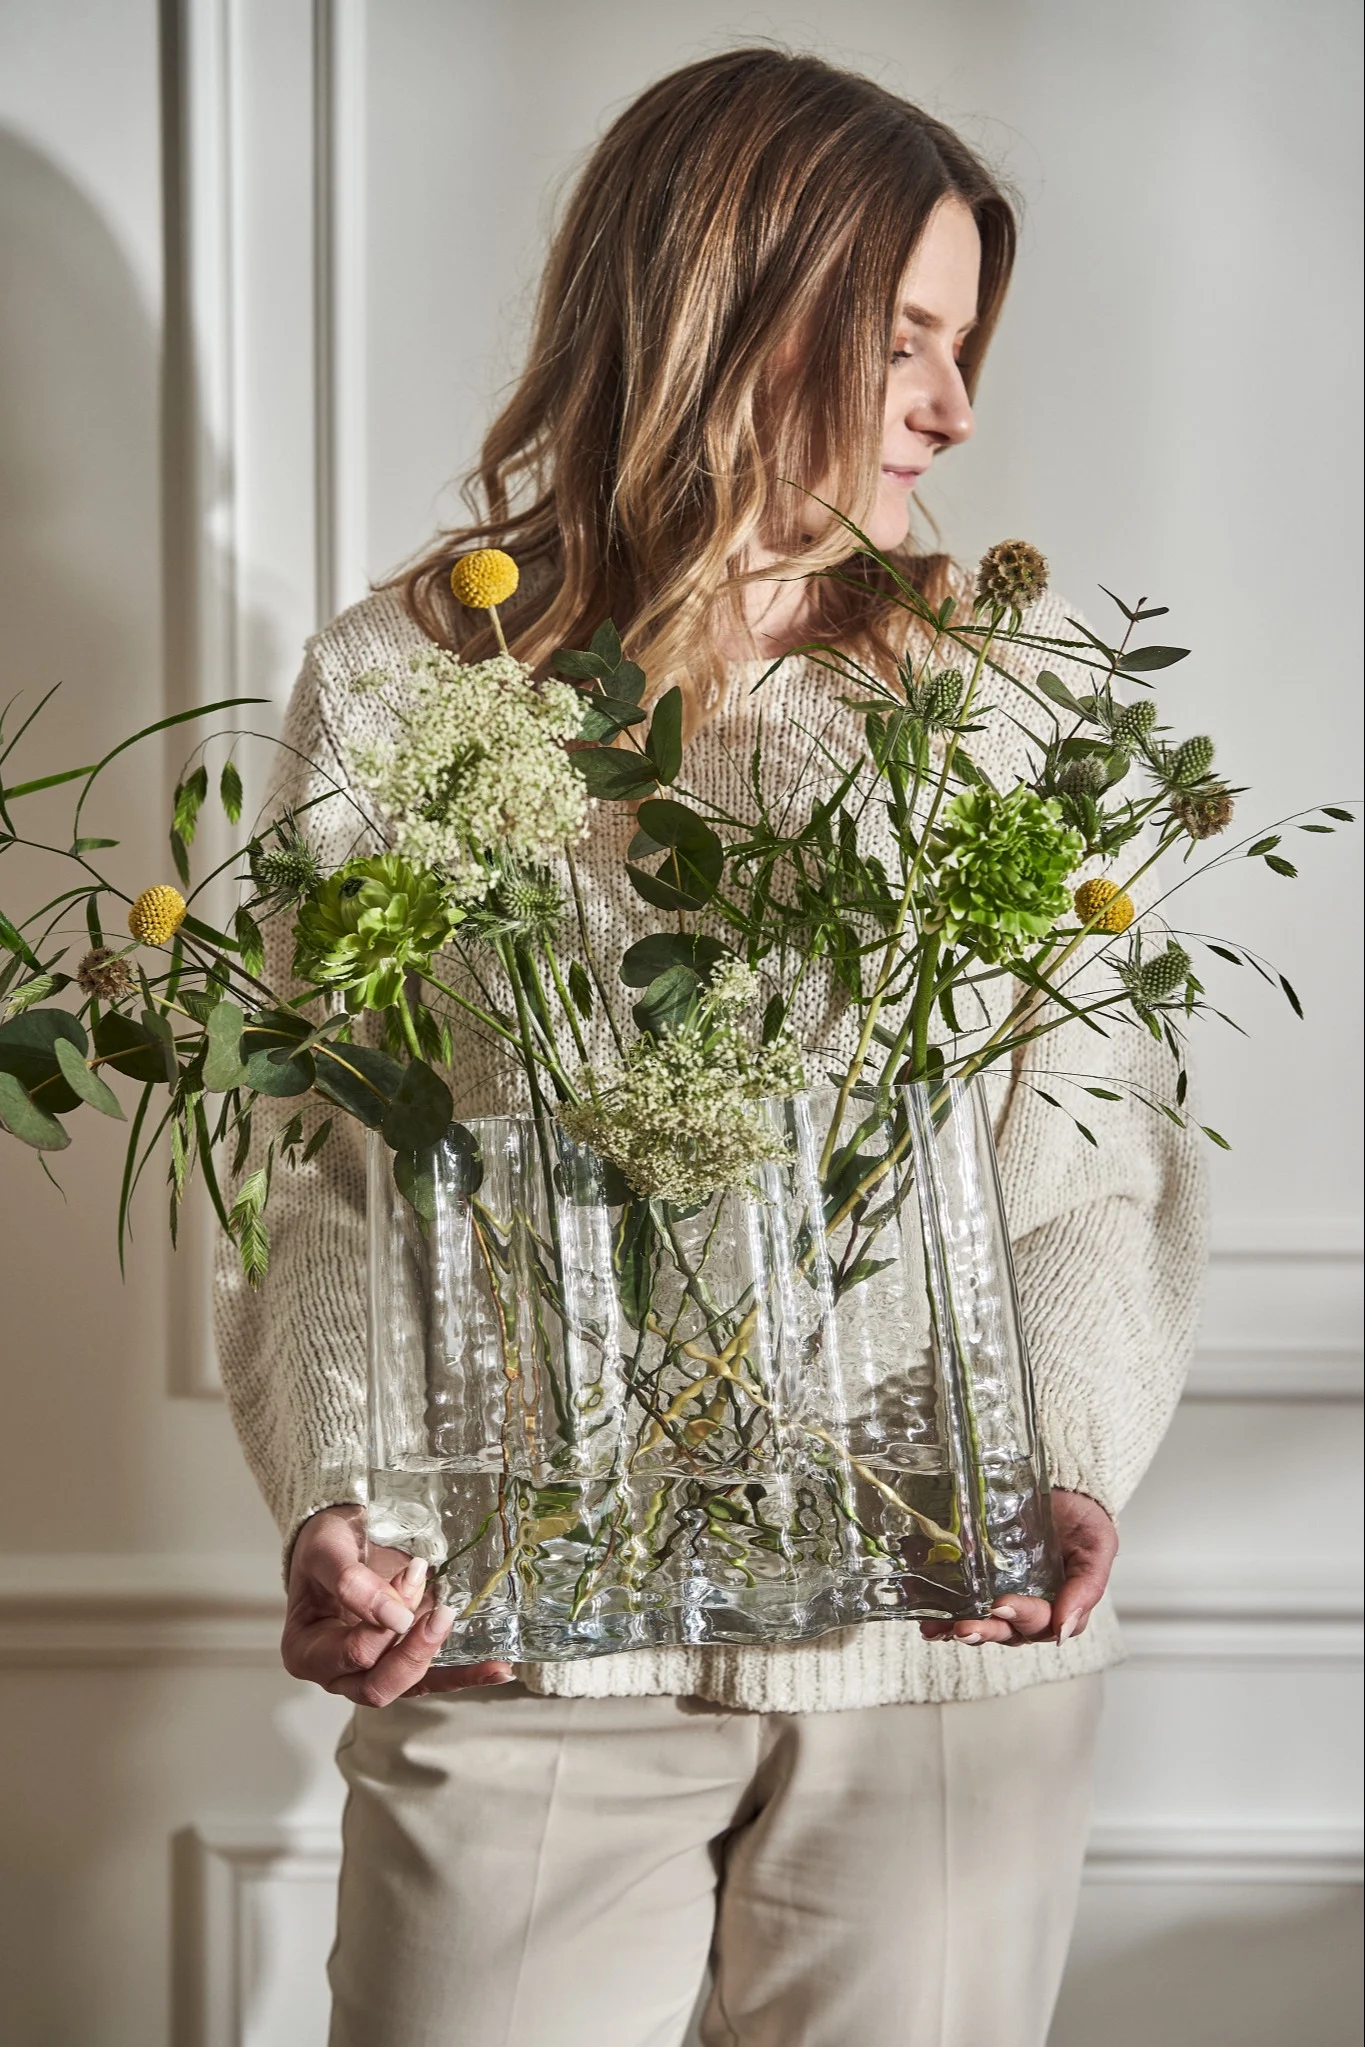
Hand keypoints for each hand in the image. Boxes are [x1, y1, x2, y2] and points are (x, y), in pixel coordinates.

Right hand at [281, 1505, 512, 1704]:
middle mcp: (337, 1673)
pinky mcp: (402, 1663)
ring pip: (409, 1687)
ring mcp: (371, 1671)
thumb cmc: (324, 1546)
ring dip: (443, 1663)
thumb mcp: (327, 1552)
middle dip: (415, 1651)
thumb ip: (351, 1582)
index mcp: (307, 1652)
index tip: (409, 1578)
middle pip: (378, 1686)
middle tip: (442, 1612)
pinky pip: (433, 1679)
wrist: (340, 1540)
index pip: (352, 1654)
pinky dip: (464, 1675)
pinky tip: (497, 1669)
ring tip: (484, 1652)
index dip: (383, 1624)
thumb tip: (395, 1615)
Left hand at [918, 1488, 1117, 1648]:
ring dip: (963, 1630)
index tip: (1002, 1605)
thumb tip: (1064, 1630)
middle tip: (966, 1626)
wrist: (1059, 1485)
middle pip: (1008, 1630)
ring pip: (984, 1623)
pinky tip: (928, 1621)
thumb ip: (1088, 1586)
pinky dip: (944, 1616)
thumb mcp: (1097, 1545)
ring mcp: (1001, 1593)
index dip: (1022, 1618)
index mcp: (1060, 1604)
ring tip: (943, 1630)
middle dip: (986, 1631)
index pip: (1041, 1623)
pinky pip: (960, 1604)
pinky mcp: (977, 1580)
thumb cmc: (1082, 1517)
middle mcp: (1028, 1604)